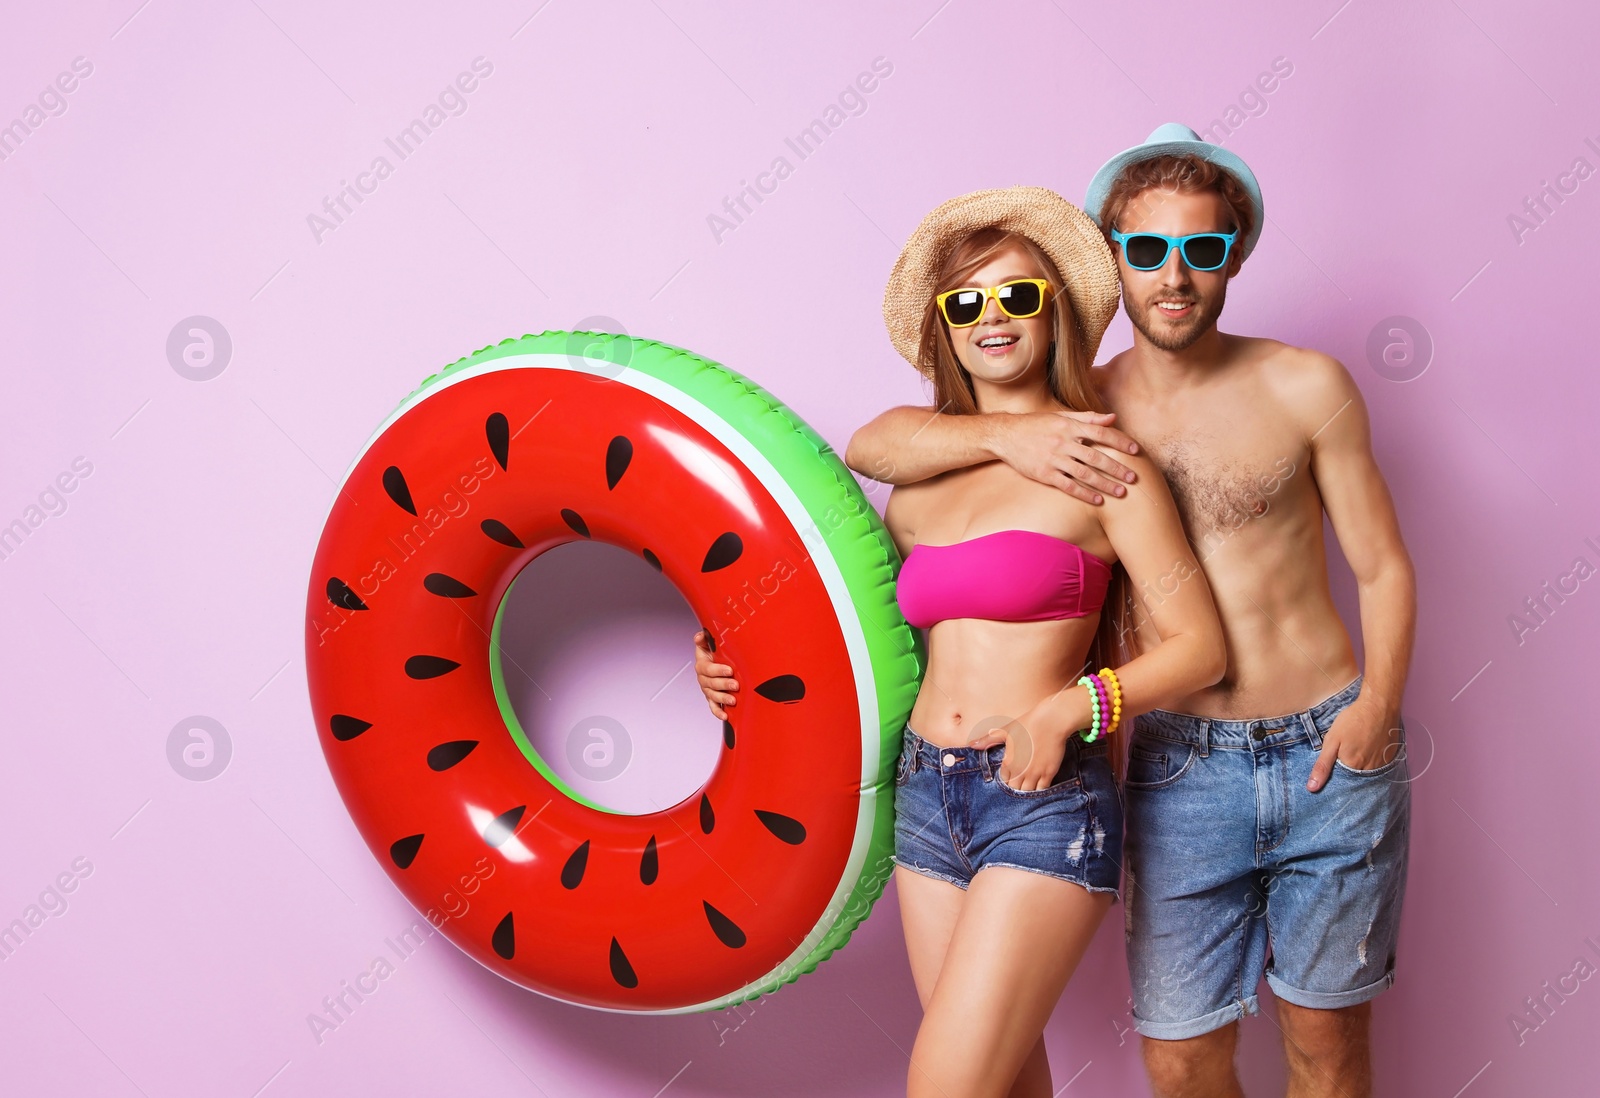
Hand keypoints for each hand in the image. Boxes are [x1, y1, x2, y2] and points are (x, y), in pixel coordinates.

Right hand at [693, 630, 737, 719]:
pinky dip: (718, 712)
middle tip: (736, 685)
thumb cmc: (715, 652)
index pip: (707, 668)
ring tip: (733, 700)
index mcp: (702, 664)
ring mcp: (707, 689)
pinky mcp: (712, 698)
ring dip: (723, 698)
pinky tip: (725, 716)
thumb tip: (700, 636)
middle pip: (710, 683)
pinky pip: (713, 706)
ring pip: (712, 695)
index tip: (730, 670)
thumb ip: (704, 638)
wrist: (719, 662)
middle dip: (724, 684)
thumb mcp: (709, 643)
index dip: (718, 670)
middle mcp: (703, 678)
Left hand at [965, 713, 1070, 791]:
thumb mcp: (1005, 731)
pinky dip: (1040, 791)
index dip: (1007, 779)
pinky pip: (1043, 790)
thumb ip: (987, 740)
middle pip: (1014, 789)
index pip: (1004, 780)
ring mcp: (1035, 773)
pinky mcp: (1049, 773)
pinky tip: (1039, 786)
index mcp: (1009, 762)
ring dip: (1027, 790)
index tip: (1010, 776)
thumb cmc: (1027, 723)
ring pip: (1027, 792)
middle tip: (1019, 783)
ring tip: (1028, 787)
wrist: (1051, 721)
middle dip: (1015, 788)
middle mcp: (1021, 771)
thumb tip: (971, 744)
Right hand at [989, 409, 1140, 504]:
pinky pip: (1068, 486)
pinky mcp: (1044, 474)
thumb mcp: (1061, 417)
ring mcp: (1054, 459)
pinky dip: (1084, 493)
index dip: (1120, 441)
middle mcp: (1063, 443)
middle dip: (1117, 468)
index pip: (1101, 433)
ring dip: (1105, 484)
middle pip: (1096, 457)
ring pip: (1085, 474)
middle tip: (1133, 477)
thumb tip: (1113, 418)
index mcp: (1069, 427)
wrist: (1005, 435)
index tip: (1136, 450)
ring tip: (1121, 492)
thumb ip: (1088, 418)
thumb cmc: (1036, 425)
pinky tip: (1098, 500)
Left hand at [1307, 695, 1402, 791]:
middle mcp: (1369, 770)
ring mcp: (1382, 764)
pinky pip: (1378, 768)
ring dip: (1359, 770)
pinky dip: (1371, 764)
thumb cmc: (1353, 720)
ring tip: (1356, 752)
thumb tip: (1312, 787)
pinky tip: (1367, 752)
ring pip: (1366, 775)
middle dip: (1346, 774)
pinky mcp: (1390, 758)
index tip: (1330, 770)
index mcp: (1352, 767)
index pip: (1340, 783)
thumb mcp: (1332, 740)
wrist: (1380, 706)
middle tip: (1344, 755)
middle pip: (1354, 780)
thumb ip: (1322, 765)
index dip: (1333, 778)